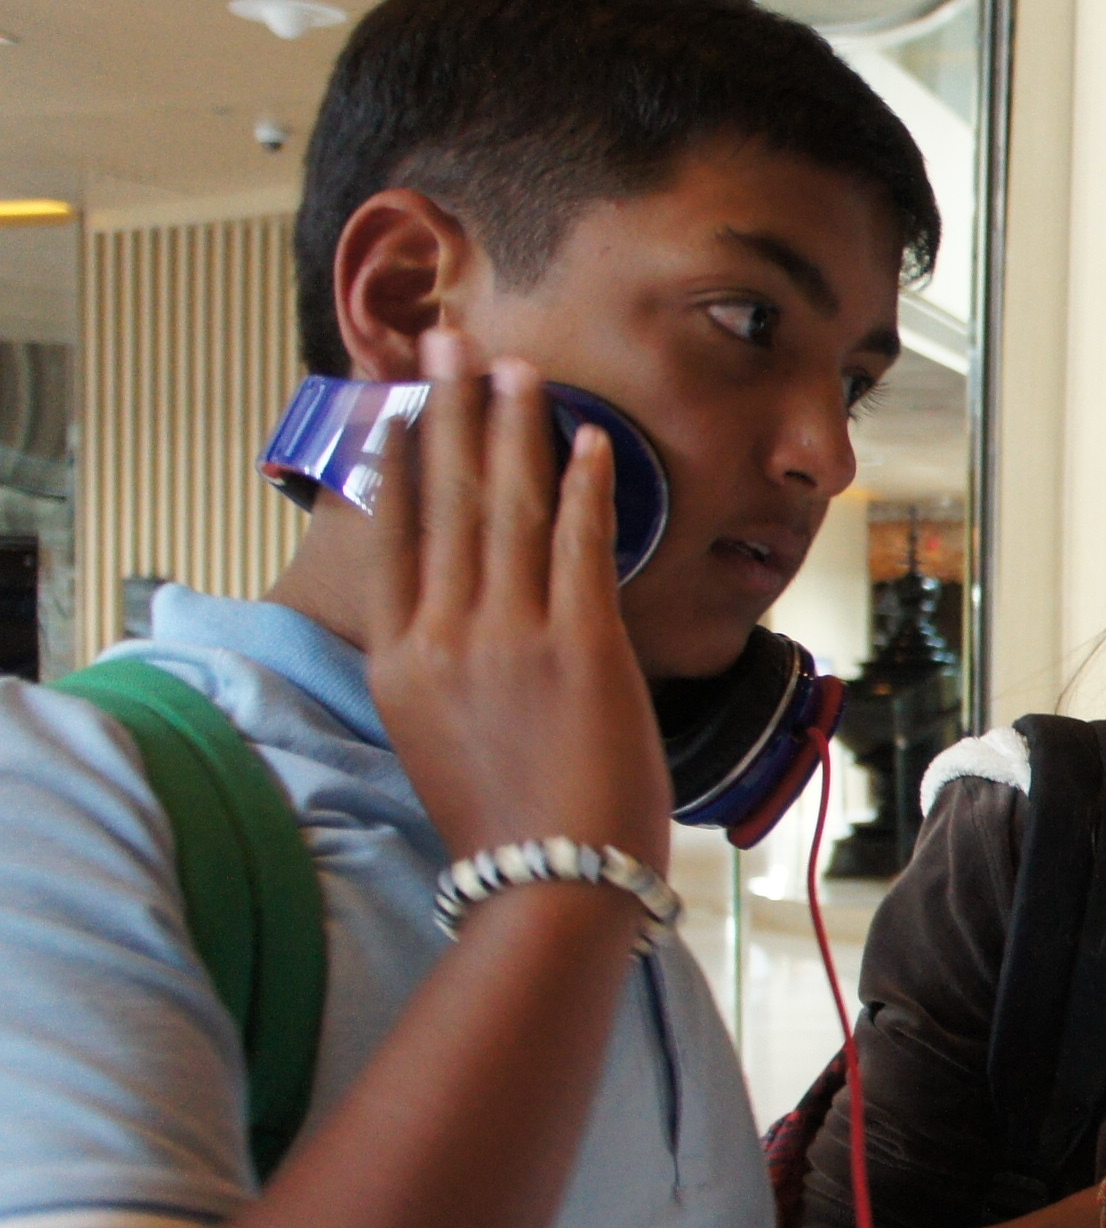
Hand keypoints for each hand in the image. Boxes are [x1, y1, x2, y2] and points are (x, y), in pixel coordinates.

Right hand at [363, 330, 671, 876]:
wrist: (548, 885)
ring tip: (517, 369)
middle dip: (449, 413)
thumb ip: (444, 676)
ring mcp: (512, 635)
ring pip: (508, 508)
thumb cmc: (509, 832)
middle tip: (447, 342)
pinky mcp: (582, 645)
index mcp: (403, 662)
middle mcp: (447, 635)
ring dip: (514, 429)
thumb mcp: (440, 744)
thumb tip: (459, 632)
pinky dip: (586, 487)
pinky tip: (589, 440)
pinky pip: (581, 545)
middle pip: (446, 501)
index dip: (399, 463)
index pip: (393, 538)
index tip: (399, 408)